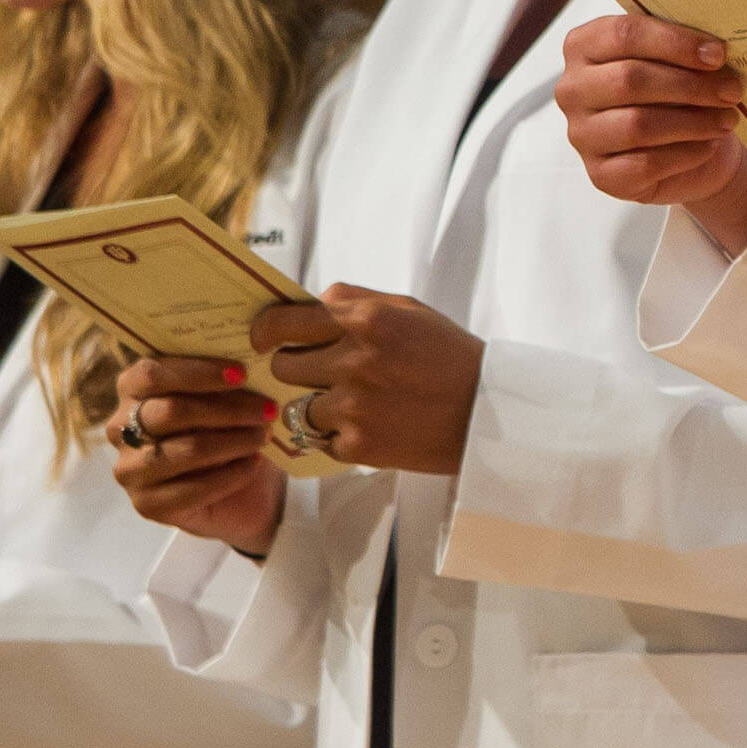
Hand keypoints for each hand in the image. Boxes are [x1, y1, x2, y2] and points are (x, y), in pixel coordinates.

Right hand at [110, 355, 287, 554]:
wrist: (241, 488)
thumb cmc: (230, 427)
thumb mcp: (228, 395)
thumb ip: (223, 377)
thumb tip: (250, 360)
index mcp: (133, 389)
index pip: (150, 373)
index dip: (197, 371)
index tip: (241, 374)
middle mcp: (122, 428)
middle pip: (171, 412)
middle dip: (228, 409)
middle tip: (268, 410)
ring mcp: (129, 469)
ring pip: (185, 449)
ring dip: (234, 441)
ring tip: (264, 436)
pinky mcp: (145, 504)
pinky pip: (191, 489)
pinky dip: (230, 474)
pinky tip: (253, 464)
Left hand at [257, 288, 485, 475]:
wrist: (486, 411)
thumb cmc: (449, 355)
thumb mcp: (409, 310)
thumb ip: (355, 302)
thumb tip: (309, 303)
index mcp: (367, 320)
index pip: (286, 320)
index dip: (265, 330)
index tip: (261, 339)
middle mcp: (354, 361)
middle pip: (283, 364)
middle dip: (293, 367)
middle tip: (315, 372)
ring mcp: (352, 406)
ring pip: (297, 405)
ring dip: (316, 404)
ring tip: (351, 403)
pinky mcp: (356, 445)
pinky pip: (321, 439)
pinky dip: (337, 435)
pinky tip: (369, 426)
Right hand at [556, 14, 746, 252]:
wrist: (685, 146)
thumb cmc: (678, 89)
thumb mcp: (678, 58)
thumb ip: (684, 43)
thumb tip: (714, 46)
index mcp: (584, 45)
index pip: (624, 34)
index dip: (674, 42)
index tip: (718, 54)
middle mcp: (572, 89)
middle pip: (630, 79)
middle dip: (690, 84)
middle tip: (732, 90)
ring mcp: (581, 135)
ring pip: (637, 125)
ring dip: (693, 121)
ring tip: (727, 118)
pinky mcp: (600, 174)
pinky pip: (644, 164)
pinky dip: (685, 153)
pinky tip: (709, 144)